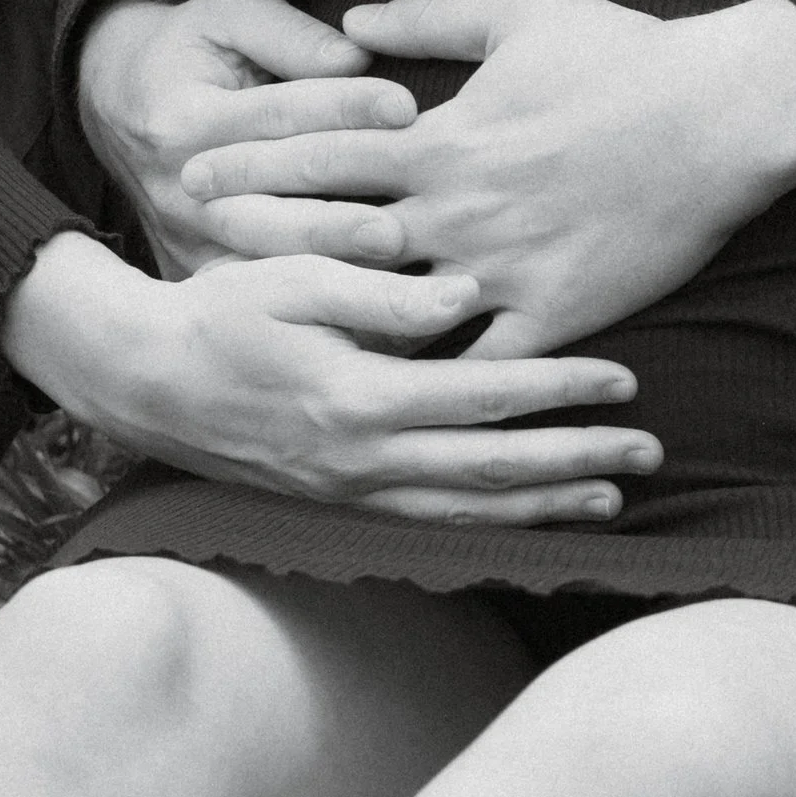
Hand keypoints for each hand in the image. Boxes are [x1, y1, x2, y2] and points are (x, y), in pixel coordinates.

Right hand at [1, 232, 662, 521]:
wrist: (145, 378)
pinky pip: (432, 521)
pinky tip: (533, 513)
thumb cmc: (222, 307)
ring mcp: (349, 491)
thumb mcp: (293, 275)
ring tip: (614, 493)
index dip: (560, 388)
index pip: (485, 398)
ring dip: (546, 503)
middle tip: (650, 450)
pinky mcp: (340, 502)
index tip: (625, 377)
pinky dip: (491, 522)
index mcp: (358, 395)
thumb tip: (466, 296)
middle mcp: (361, 459)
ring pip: (469, 509)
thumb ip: (379, 289)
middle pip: (494, 470)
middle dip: (579, 459)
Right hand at [74, 0, 421, 278]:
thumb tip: (354, 58)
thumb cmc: (190, 47)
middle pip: (266, 207)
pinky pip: (251, 292)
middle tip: (398, 227)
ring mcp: (184, 235)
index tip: (406, 106)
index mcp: (187, 117)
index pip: (278, 114)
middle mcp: (180, 185)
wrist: (117, 100)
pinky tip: (356, 312)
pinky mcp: (193, 267)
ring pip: (261, 258)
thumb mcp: (228, 14)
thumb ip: (289, 35)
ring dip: (323, 268)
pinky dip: (302, 303)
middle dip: (334, 219)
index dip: (343, 106)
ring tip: (384, 270)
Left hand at [187, 0, 795, 358]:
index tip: (193, 172)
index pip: (327, 150)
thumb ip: (430, 18)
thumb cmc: (626, 53)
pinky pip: (482, 369)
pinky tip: (389, 410)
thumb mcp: (523, 12)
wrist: (723, 115)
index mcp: (446, 134)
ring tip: (268, 345)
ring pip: (396, 311)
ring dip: (332, 327)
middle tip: (195, 260)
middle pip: (337, 236)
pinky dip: (436, 389)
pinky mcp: (555, 315)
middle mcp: (460, 206)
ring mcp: (504, 268)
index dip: (255, 162)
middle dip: (261, 244)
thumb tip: (355, 20)